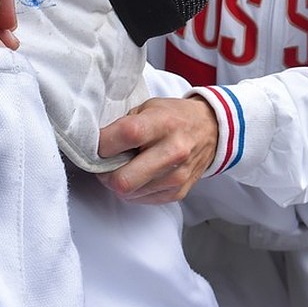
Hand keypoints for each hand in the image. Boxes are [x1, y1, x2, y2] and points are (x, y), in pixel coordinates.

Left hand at [95, 97, 217, 203]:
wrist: (211, 130)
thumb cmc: (174, 116)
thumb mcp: (148, 107)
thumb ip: (124, 125)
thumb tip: (97, 147)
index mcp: (162, 124)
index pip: (122, 137)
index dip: (101, 144)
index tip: (98, 143)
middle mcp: (173, 151)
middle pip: (122, 180)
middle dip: (105, 173)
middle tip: (106, 163)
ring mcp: (177, 175)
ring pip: (129, 193)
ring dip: (120, 182)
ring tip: (127, 166)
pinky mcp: (178, 192)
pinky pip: (142, 199)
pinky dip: (135, 189)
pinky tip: (140, 174)